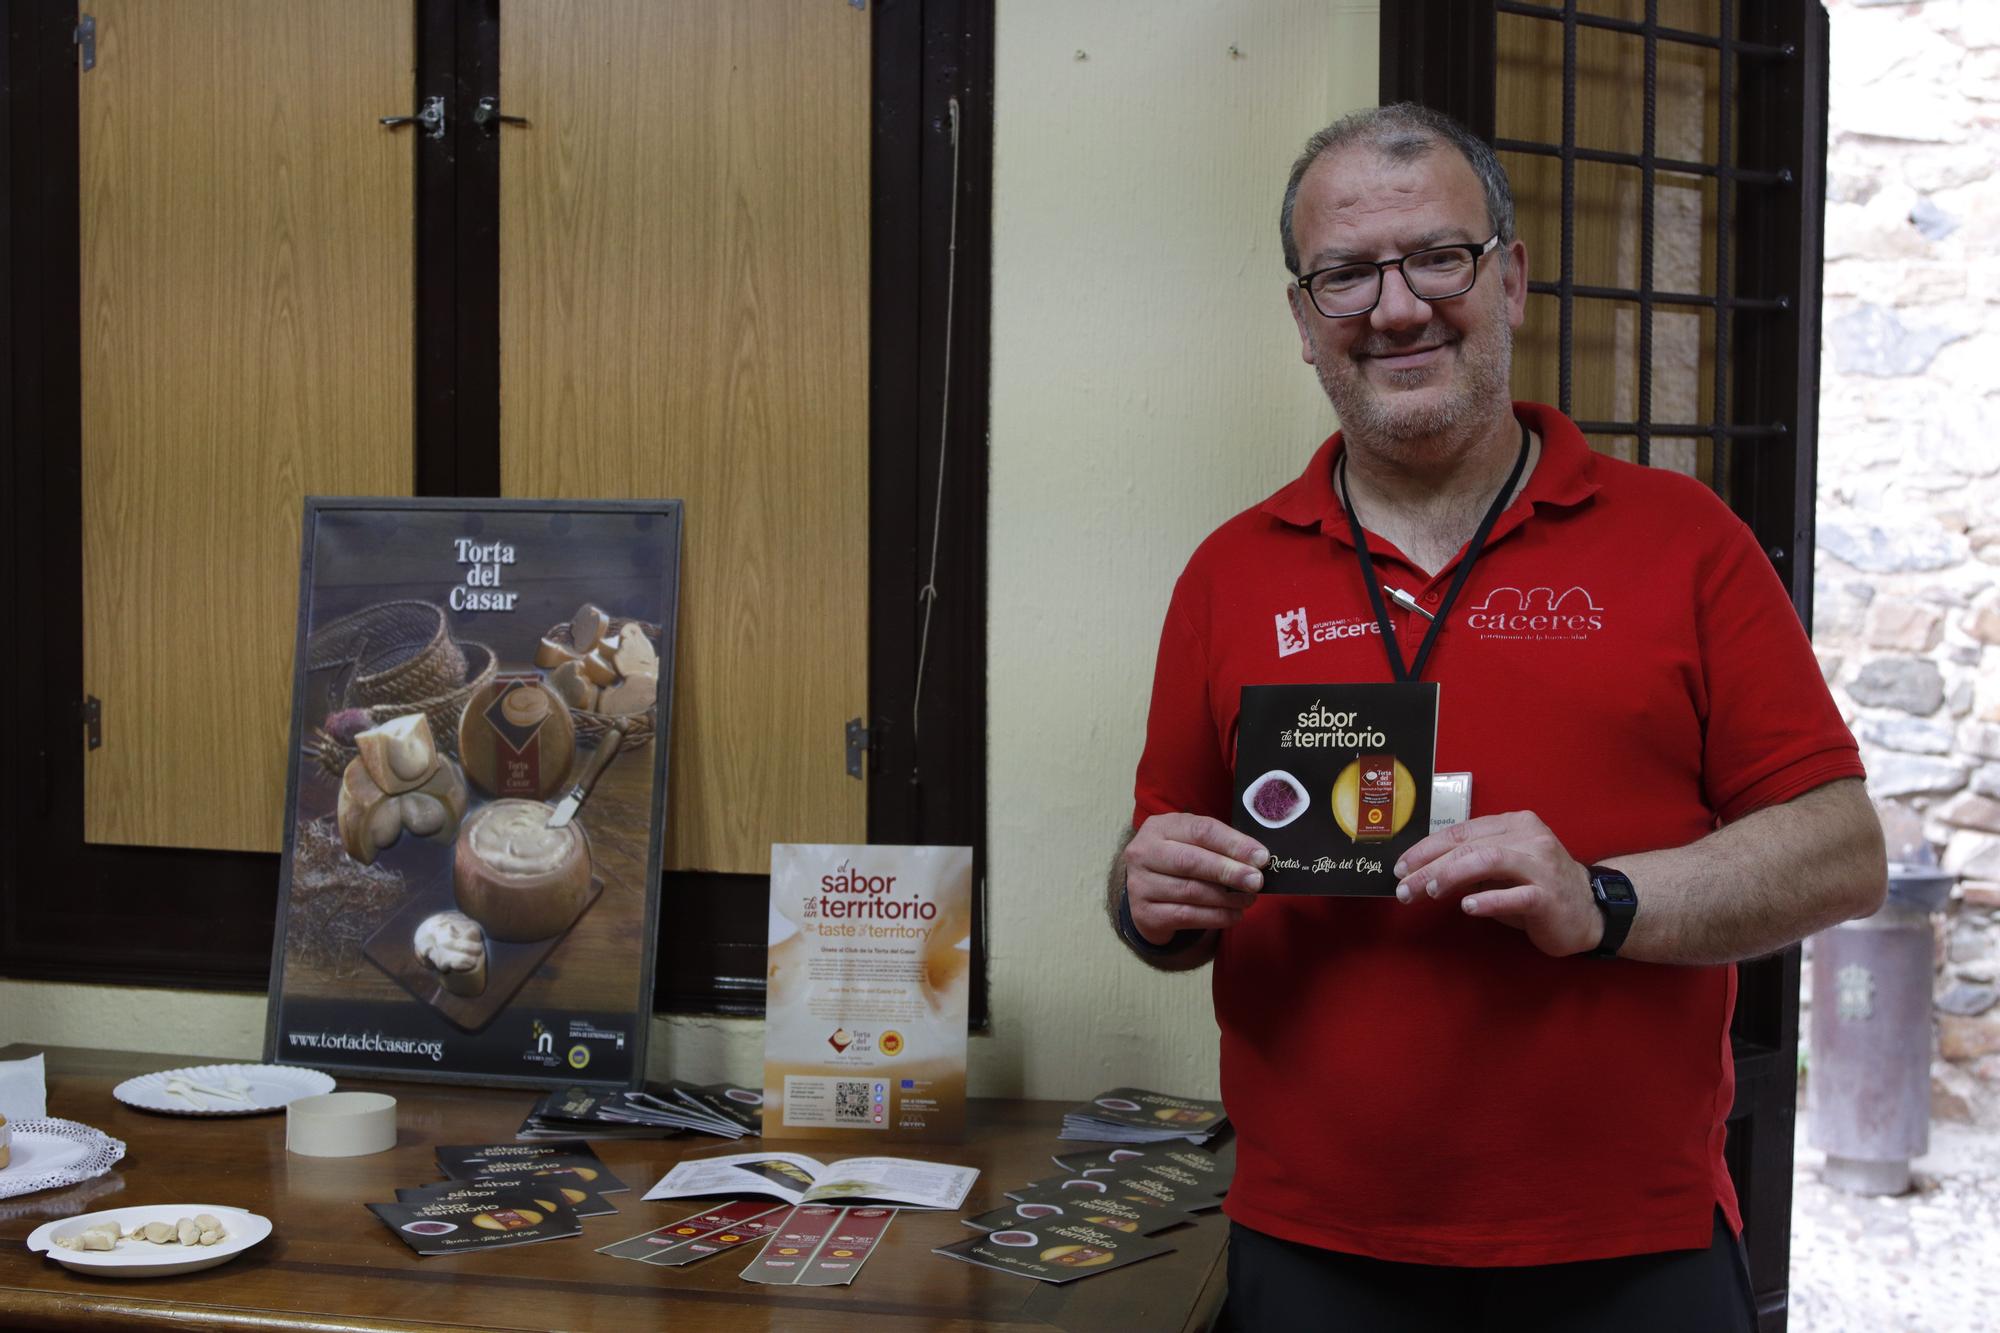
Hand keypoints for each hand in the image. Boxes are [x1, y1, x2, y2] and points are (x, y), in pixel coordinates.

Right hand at [1122, 813, 1267, 945]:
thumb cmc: (1178, 860)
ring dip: (1226, 898)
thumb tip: (1258, 859)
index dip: (1233, 843)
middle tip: (1256, 881)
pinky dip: (1216, 917)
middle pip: (1190, 861)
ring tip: (1249, 899)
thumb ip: (1220, 846)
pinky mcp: (1145, 914)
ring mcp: (1140, 885)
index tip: (1261, 857)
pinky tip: (1234, 915)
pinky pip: (1187, 916)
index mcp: (1159, 827)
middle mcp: (1143, 853)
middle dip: (1228, 872)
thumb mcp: (1192, 842)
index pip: (1200, 830)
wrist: (1145, 891)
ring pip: (1190, 892)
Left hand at [1392, 811, 1602, 956]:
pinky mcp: (1549, 896)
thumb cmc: (1539, 888)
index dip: (1427, 848)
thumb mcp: (1504, 868)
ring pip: (1488, 861)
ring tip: (1428, 890)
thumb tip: (1424, 869)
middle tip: (1404, 886)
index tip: (1401, 866)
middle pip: (1469, 846)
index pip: (1462, 831)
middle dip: (1430, 865)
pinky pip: (1515, 895)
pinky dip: (1488, 900)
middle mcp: (1529, 838)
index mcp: (1515, 825)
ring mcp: (1541, 865)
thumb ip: (1471, 862)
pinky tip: (1467, 907)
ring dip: (1451, 876)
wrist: (1591, 911)